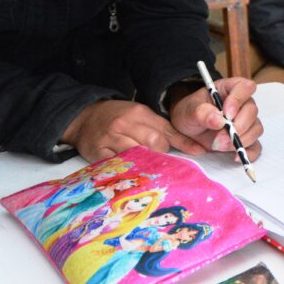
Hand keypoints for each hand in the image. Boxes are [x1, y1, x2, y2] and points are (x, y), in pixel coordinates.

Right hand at [62, 100, 188, 161]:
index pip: (166, 129)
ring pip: (138, 154)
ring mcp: (111, 139)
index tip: (199, 152)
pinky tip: (132, 170)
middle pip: (154, 143)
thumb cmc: (117, 117)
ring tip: (146, 165)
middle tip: (158, 157)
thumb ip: (161, 128)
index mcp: (139, 113)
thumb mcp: (139, 115)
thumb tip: (189, 145)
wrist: (84, 118)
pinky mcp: (99, 152)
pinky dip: (129, 169)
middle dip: (161, 153)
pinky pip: (119, 165)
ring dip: (147, 163)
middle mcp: (125, 124)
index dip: (184, 142)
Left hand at [169, 77, 262, 159]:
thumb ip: (202, 112)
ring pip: (256, 129)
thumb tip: (218, 120)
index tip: (227, 114)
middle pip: (252, 111)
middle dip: (238, 127)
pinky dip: (248, 153)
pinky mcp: (246, 138)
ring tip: (219, 146)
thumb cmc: (190, 113)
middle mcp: (242, 103)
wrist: (187, 128)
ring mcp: (246, 121)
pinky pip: (255, 146)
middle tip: (219, 138)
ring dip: (240, 140)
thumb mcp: (189, 111)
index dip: (238, 100)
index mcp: (229, 89)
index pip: (244, 87)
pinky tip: (235, 157)